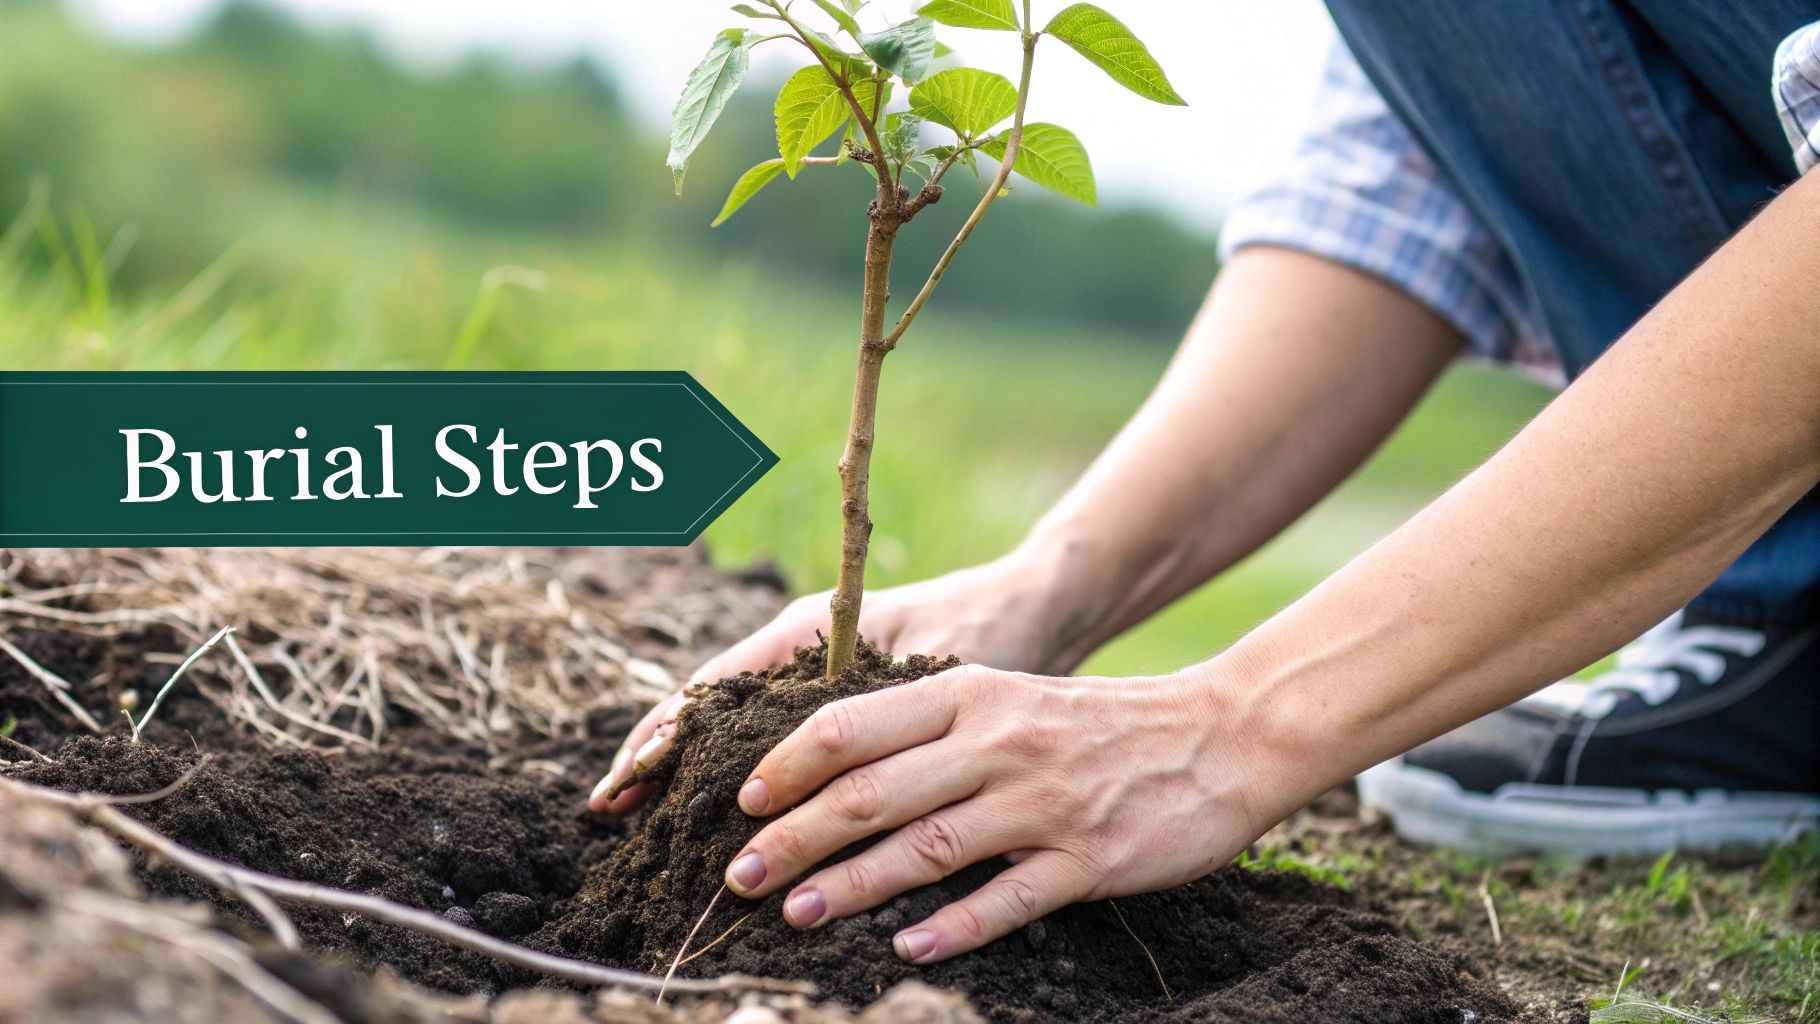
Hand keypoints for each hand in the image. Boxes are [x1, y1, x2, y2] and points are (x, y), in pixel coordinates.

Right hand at [590, 555, 1072, 814]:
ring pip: (732, 728)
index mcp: (808, 632)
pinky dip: (732, 773)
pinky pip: (768, 741)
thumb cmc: (986, 626)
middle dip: (656, 756)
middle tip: (607, 807)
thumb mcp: (923, 665)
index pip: (716, 687)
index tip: (626, 775)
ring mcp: (814, 679)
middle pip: (710, 709)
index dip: (666, 734)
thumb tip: (806, 753)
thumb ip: (863, 702)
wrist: (1033, 611)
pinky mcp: (838, 706)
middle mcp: (798, 653)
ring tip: (634, 816)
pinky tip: (711, 813)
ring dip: (684, 770)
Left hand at [717, 663, 1281, 962]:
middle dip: (795, 835)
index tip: (742, 800)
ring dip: (854, 885)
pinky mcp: (1088, 857)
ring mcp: (1043, 802)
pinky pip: (1007, 899)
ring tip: (798, 913)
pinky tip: (907, 947)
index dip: (789, 764)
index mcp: (971, 694)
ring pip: (927, 848)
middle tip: (740, 874)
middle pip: (873, 791)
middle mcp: (999, 742)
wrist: (1221, 734)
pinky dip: (953, 926)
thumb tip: (840, 769)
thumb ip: (935, 725)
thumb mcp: (1011, 698)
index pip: (855, 725)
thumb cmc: (1098, 722)